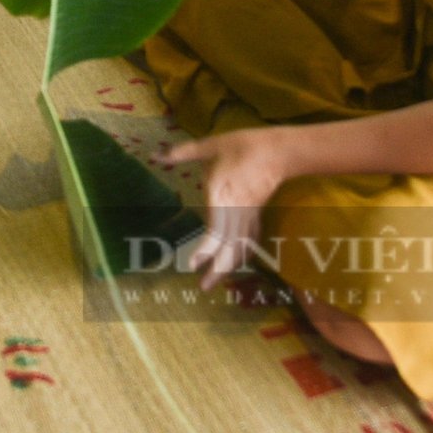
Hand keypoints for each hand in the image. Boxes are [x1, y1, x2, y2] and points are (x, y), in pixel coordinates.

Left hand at [158, 129, 290, 289]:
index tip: (192, 264)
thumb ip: (182, 152)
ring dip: (229, 266)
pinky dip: (242, 254)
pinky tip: (237, 262)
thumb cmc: (243, 147)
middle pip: (229, 247)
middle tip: (204, 287)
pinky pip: (251, 240)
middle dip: (218, 270)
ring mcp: (249, 215)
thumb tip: (154, 155)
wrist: (278, 151)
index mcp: (222, 196)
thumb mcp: (210, 146)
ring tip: (216, 282)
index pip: (216, 231)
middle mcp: (236, 211)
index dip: (205, 251)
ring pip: (241, 247)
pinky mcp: (257, 215)